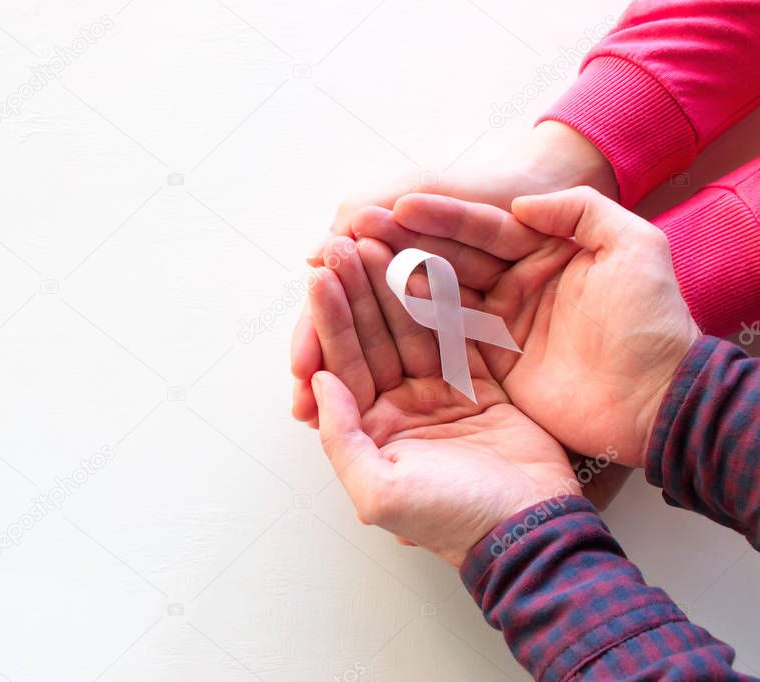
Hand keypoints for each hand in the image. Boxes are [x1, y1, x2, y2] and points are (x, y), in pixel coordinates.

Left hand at [308, 236, 577, 566]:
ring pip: (413, 329)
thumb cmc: (453, 521)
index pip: (344, 363)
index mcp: (372, 431)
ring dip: (395, 287)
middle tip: (343, 243)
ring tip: (379, 242)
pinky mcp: (482, 386)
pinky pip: (459, 336)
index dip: (332, 318)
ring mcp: (441, 395)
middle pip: (374, 338)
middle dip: (357, 290)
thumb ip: (341, 436)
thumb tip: (319, 383)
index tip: (319, 274)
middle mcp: (401, 408)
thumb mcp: (380, 491)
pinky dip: (444, 302)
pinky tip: (426, 266)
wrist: (532, 531)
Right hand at [355, 186, 699, 467]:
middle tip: (354, 236)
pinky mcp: (491, 363)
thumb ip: (581, 211)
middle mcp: (515, 283)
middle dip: (403, 245)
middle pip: (450, 258)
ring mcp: (501, 324)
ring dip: (397, 282)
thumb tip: (521, 204)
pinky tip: (379, 310)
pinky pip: (444, 337)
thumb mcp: (634, 246)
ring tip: (355, 268)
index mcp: (545, 250)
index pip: (482, 227)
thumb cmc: (652, 322)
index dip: (440, 217)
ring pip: (439, 295)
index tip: (398, 208)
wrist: (660, 400)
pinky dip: (411, 325)